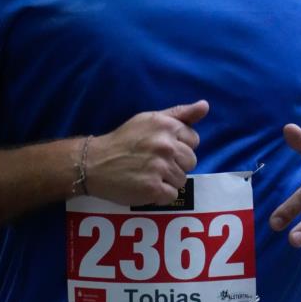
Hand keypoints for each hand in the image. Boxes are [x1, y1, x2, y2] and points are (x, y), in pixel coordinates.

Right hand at [86, 100, 208, 205]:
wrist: (95, 163)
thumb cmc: (124, 140)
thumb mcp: (150, 119)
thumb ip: (180, 114)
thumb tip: (205, 106)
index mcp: (166, 126)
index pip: (194, 140)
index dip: (180, 146)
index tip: (162, 149)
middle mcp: (165, 145)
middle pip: (191, 161)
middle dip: (176, 164)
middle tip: (154, 163)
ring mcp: (160, 167)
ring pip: (182, 179)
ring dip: (168, 180)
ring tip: (148, 174)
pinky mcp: (153, 188)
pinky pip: (172, 195)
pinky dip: (160, 195)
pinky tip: (145, 186)